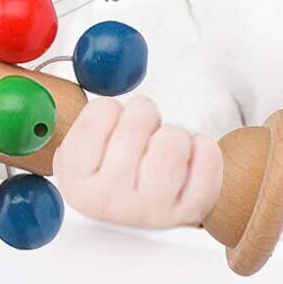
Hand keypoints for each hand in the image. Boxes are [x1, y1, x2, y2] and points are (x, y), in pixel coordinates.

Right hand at [53, 94, 222, 228]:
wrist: (146, 209)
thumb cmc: (115, 170)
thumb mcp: (86, 148)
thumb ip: (88, 114)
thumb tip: (101, 73)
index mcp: (76, 182)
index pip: (102, 110)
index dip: (113, 109)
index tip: (113, 126)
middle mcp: (109, 201)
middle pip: (140, 121)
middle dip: (147, 116)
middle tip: (144, 133)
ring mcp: (150, 210)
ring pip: (173, 139)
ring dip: (173, 133)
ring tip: (164, 148)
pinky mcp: (190, 210)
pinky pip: (206, 156)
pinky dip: (203, 148)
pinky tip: (188, 161)